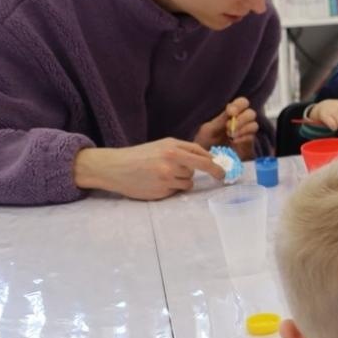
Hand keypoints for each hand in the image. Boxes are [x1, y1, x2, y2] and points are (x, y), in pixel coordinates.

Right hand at [73, 138, 221, 199]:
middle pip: (202, 168)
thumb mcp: (162, 145)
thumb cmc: (140, 155)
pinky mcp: (161, 192)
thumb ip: (184, 150)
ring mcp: (167, 178)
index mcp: (172, 148)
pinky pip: (177, 191)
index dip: (215, 162)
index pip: (202, 154)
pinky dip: (173, 188)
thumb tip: (209, 158)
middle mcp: (171, 162)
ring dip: (184, 180)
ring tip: (166, 175)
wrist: (114, 167)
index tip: (223, 168)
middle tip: (221, 176)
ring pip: (189, 182)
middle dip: (215, 172)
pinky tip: (158, 183)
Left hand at [194, 96, 255, 151]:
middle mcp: (240, 123)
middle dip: (241, 119)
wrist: (205, 162)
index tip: (231, 113)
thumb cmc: (204, 144)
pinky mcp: (248, 145)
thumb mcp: (208, 130)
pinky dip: (243, 138)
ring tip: (231, 136)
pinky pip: (252, 137)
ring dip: (243, 129)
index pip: (242, 103)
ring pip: (254, 124)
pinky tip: (234, 142)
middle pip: (251, 113)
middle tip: (229, 128)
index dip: (239, 105)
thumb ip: (220, 119)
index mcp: (230, 116)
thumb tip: (231, 109)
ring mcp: (245, 134)